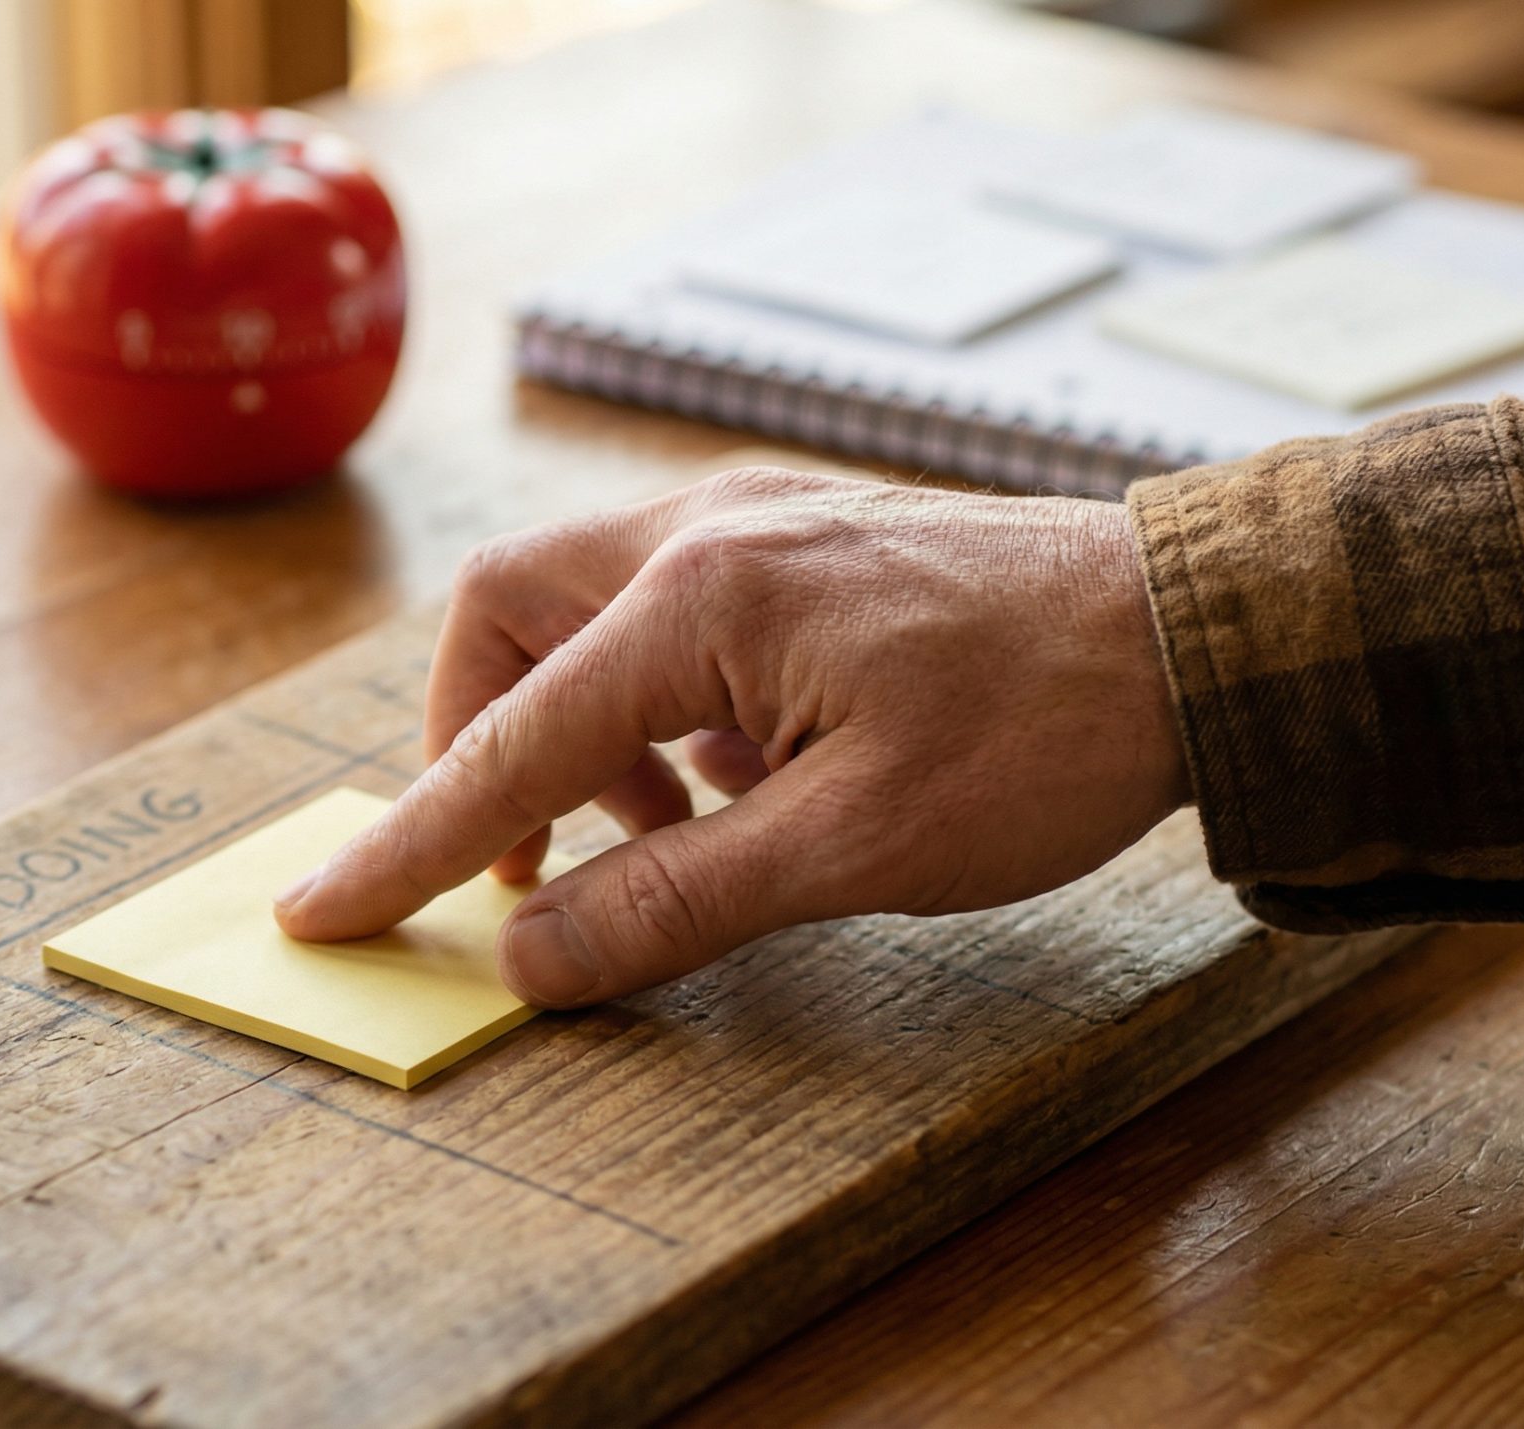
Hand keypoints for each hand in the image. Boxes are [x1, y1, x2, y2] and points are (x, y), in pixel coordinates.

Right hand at [274, 466, 1189, 1006]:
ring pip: (583, 606)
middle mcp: (706, 529)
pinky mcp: (803, 537)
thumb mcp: (854, 847)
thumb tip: (530, 960)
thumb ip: (674, 901)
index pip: (507, 743)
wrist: (1201, 630)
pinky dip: (659, 704)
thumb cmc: (1045, 730)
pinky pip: (668, 609)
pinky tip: (742, 780)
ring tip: (665, 836)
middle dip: (479, 740)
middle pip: (506, 616)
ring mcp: (757, 518)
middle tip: (524, 862)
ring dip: (581, 729)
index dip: (407, 845)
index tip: (322, 916)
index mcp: (701, 596)